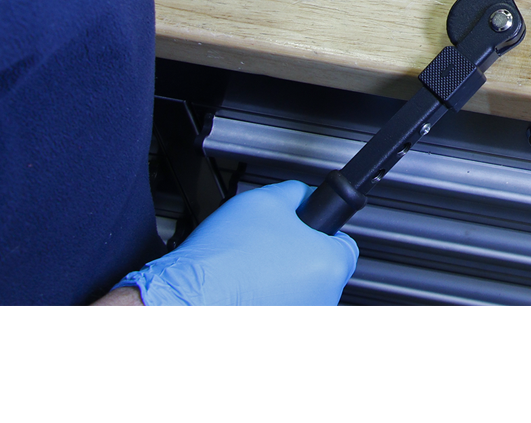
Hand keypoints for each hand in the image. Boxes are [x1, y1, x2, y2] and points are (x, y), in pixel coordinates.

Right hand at [114, 181, 358, 304]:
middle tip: (271, 243)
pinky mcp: (277, 336)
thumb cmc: (225, 258)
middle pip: (322, 269)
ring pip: (300, 292)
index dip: (321, 229)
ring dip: (283, 280)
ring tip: (252, 266)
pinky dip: (268, 301)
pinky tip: (246, 289)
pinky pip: (281, 310)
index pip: (344, 242)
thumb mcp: (267, 200)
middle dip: (300, 254)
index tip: (306, 227)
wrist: (186, 299)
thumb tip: (305, 196)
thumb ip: (297, 194)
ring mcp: (300, 321)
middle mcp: (323, 301)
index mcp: (330, 265)